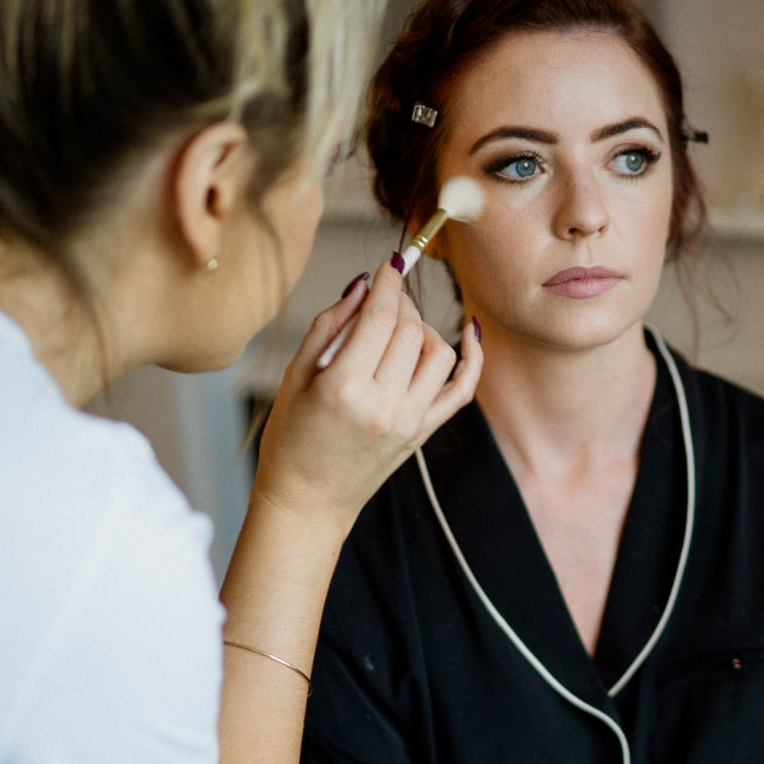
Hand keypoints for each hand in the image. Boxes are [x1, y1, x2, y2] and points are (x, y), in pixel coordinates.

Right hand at [250, 256, 480, 528]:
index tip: (390, 263)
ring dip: (423, 328)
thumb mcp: (294, 377)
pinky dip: (472, 358)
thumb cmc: (291, 440)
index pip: (379, 318)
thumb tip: (361, 284)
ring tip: (399, 329)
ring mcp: (409, 421)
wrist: (308, 500)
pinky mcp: (424, 433)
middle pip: (409, 329)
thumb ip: (329, 326)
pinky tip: (469, 333)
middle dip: (400, 302)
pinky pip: (462, 389)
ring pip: (438, 351)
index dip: (388, 282)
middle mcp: (383, 405)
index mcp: (343, 388)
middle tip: (385, 297)